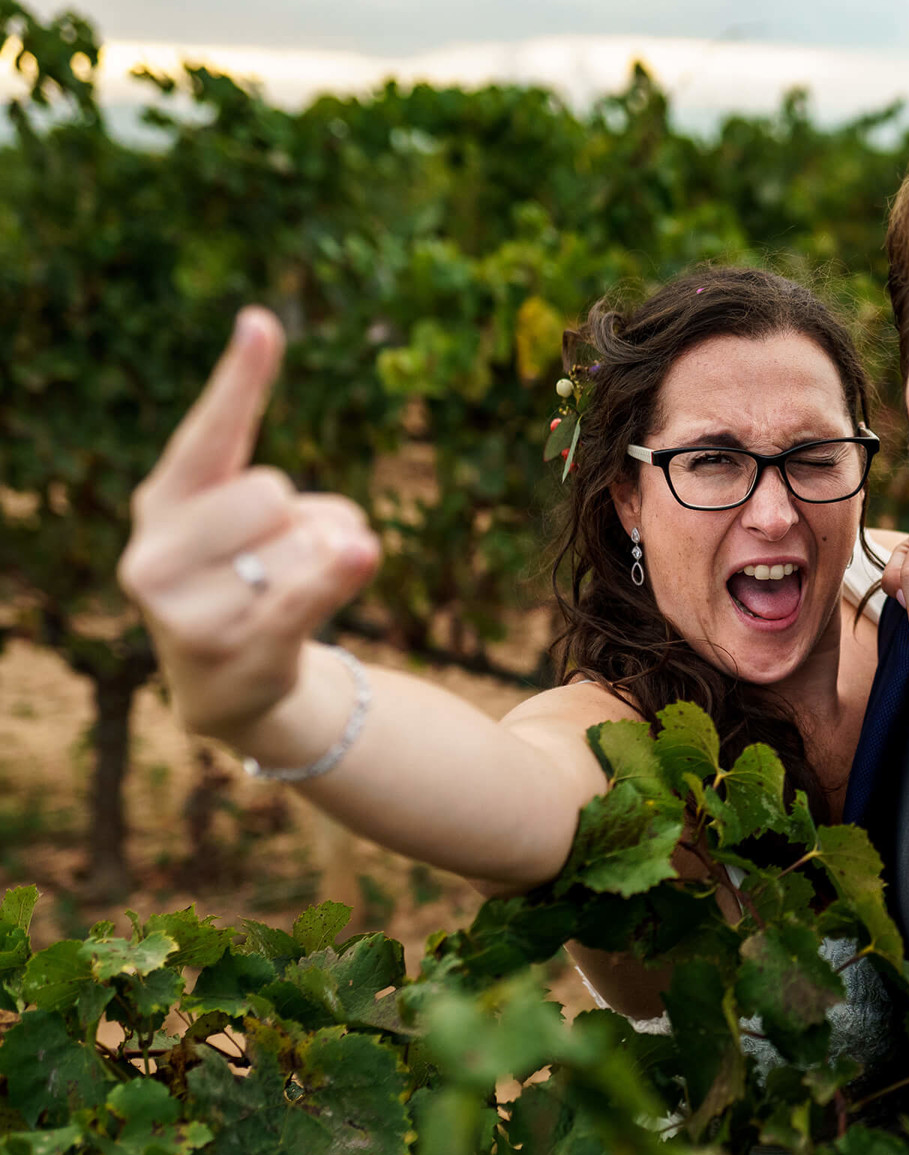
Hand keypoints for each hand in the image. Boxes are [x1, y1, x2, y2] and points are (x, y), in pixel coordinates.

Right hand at [117, 308, 380, 742]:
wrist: (230, 686)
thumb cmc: (252, 582)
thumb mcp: (263, 529)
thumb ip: (296, 508)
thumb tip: (352, 549)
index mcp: (163, 503)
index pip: (210, 433)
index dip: (240, 379)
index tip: (262, 322)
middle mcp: (156, 550)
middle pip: (273, 491)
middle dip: (301, 519)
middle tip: (280, 560)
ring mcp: (184, 608)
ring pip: (302, 544)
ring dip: (325, 562)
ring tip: (289, 595)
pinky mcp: (230, 650)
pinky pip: (301, 596)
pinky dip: (335, 578)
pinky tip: (359, 558)